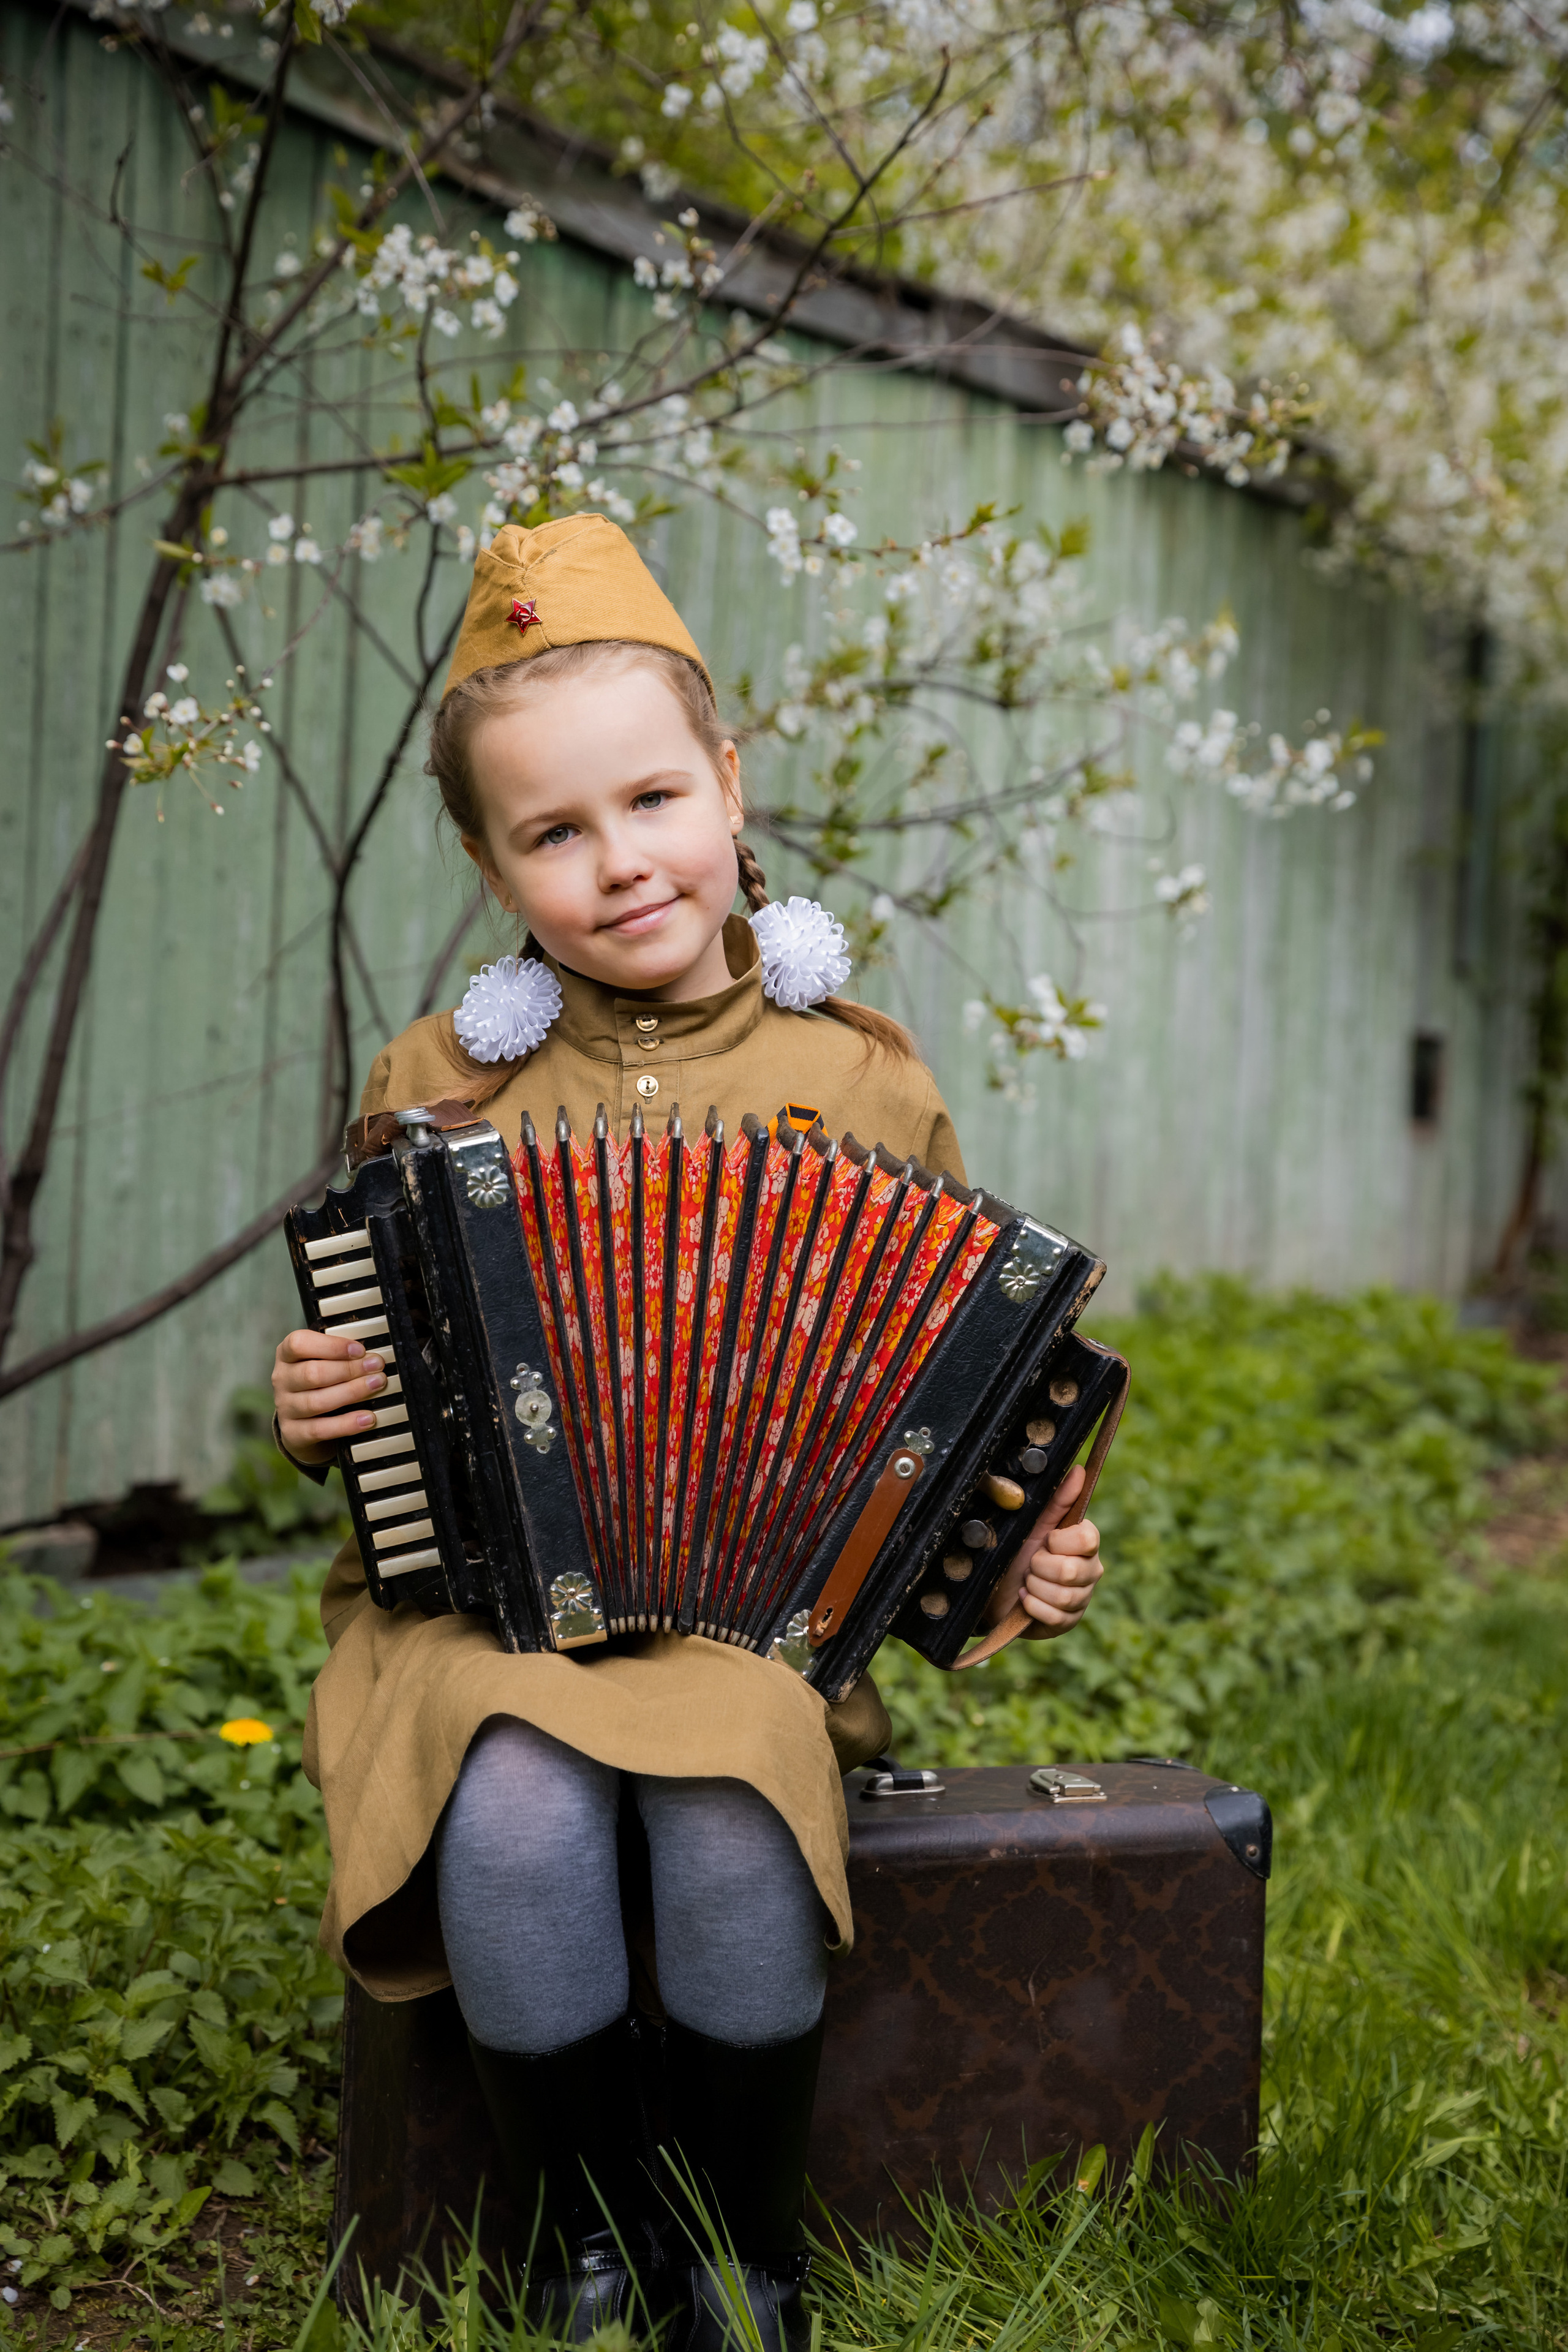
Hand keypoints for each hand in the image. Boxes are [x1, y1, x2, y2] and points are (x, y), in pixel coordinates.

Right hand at [272, 1328, 387, 1466]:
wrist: (303, 1423)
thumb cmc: (319, 1383)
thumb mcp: (323, 1362)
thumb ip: (340, 1355)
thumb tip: (371, 1356)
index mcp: (286, 1355)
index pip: (299, 1344)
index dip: (331, 1346)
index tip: (359, 1350)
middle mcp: (281, 1380)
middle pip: (312, 1373)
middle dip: (349, 1369)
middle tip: (376, 1367)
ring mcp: (285, 1408)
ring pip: (317, 1401)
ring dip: (351, 1392)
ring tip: (376, 1385)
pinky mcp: (292, 1433)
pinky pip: (320, 1429)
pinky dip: (347, 1424)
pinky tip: (368, 1418)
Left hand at [982, 1462, 1102, 1640]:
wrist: (995, 1587)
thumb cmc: (1018, 1551)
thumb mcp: (1034, 1525)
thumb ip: (1058, 1500)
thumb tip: (1079, 1470)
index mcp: (1085, 1543)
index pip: (1087, 1538)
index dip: (1059, 1541)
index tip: (1045, 1540)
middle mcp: (1090, 1570)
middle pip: (1072, 1570)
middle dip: (1040, 1566)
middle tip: (1031, 1563)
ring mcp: (1082, 1598)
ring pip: (1064, 1595)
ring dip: (1035, 1587)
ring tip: (1027, 1581)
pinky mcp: (1068, 1621)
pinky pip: (1054, 1616)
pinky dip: (1032, 1606)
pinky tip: (1025, 1599)